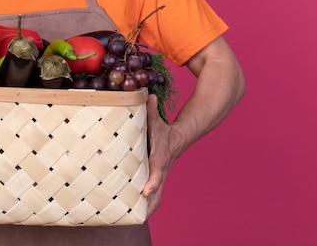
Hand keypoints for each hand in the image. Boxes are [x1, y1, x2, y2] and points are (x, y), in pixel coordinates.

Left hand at [142, 93, 180, 217]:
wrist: (179, 138)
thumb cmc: (164, 130)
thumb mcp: (157, 121)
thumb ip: (151, 111)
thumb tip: (147, 96)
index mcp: (160, 157)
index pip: (157, 170)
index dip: (152, 181)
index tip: (145, 191)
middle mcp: (161, 169)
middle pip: (158, 190)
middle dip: (150, 203)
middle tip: (140, 216)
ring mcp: (161, 176)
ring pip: (157, 196)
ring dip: (149, 208)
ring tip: (136, 220)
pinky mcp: (158, 179)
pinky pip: (154, 195)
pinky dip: (148, 205)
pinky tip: (137, 214)